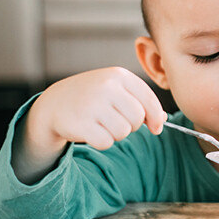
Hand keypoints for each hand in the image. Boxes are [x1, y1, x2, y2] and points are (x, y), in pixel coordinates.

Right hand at [13, 67, 165, 183]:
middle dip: (132, 126)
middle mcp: (106, 87)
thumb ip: (141, 101)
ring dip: (117, 134)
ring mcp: (92, 104)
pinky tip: (92, 131)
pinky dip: (102, 142)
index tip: (156, 127)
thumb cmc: (94, 96)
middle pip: (137, 117)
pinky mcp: (80, 123)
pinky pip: (106, 142)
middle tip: (117, 121)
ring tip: (103, 124)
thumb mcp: (117, 90)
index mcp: (119, 75)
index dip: (156, 116)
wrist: (55, 103)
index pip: (149, 99)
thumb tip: (163, 120)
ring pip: (123, 131)